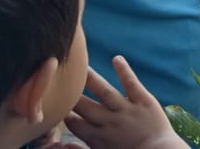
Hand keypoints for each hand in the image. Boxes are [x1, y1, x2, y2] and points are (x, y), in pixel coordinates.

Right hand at [65, 57, 186, 148]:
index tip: (55, 100)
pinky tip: (116, 58)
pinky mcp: (144, 101)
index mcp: (97, 138)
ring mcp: (126, 110)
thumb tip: (59, 146)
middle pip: (84, 105)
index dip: (63, 112)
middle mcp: (108, 122)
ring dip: (91, 78)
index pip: (73, 122)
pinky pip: (131, 84)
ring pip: (104, 91)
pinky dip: (124, 71)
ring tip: (81, 65)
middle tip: (61, 79)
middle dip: (71, 93)